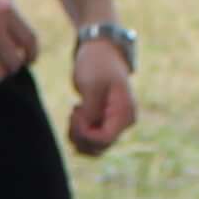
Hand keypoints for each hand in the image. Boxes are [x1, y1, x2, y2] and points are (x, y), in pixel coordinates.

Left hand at [66, 32, 138, 156]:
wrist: (100, 50)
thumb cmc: (97, 64)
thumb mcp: (91, 86)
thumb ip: (91, 112)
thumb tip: (88, 132)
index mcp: (125, 113)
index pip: (103, 139)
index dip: (84, 132)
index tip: (75, 111)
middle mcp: (124, 123)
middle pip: (98, 147)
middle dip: (79, 134)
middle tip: (73, 111)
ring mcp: (115, 124)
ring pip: (93, 147)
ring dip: (77, 136)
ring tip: (74, 112)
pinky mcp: (106, 122)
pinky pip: (91, 139)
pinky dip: (78, 133)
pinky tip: (76, 114)